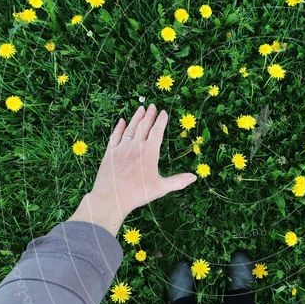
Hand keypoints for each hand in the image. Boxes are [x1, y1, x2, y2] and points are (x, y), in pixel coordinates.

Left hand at [67, 104, 196, 235]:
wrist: (111, 198)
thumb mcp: (160, 188)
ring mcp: (121, 148)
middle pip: (144, 126)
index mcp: (149, 152)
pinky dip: (119, 127)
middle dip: (149, 115)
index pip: (157, 131)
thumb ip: (178, 181)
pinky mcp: (110, 152)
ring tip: (140, 108)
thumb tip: (194, 177)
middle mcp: (136, 146)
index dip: (161, 121)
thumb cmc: (137, 194)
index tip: (164, 113)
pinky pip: (115, 136)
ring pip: (130, 128)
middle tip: (153, 106)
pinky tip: (121, 121)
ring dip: (136, 117)